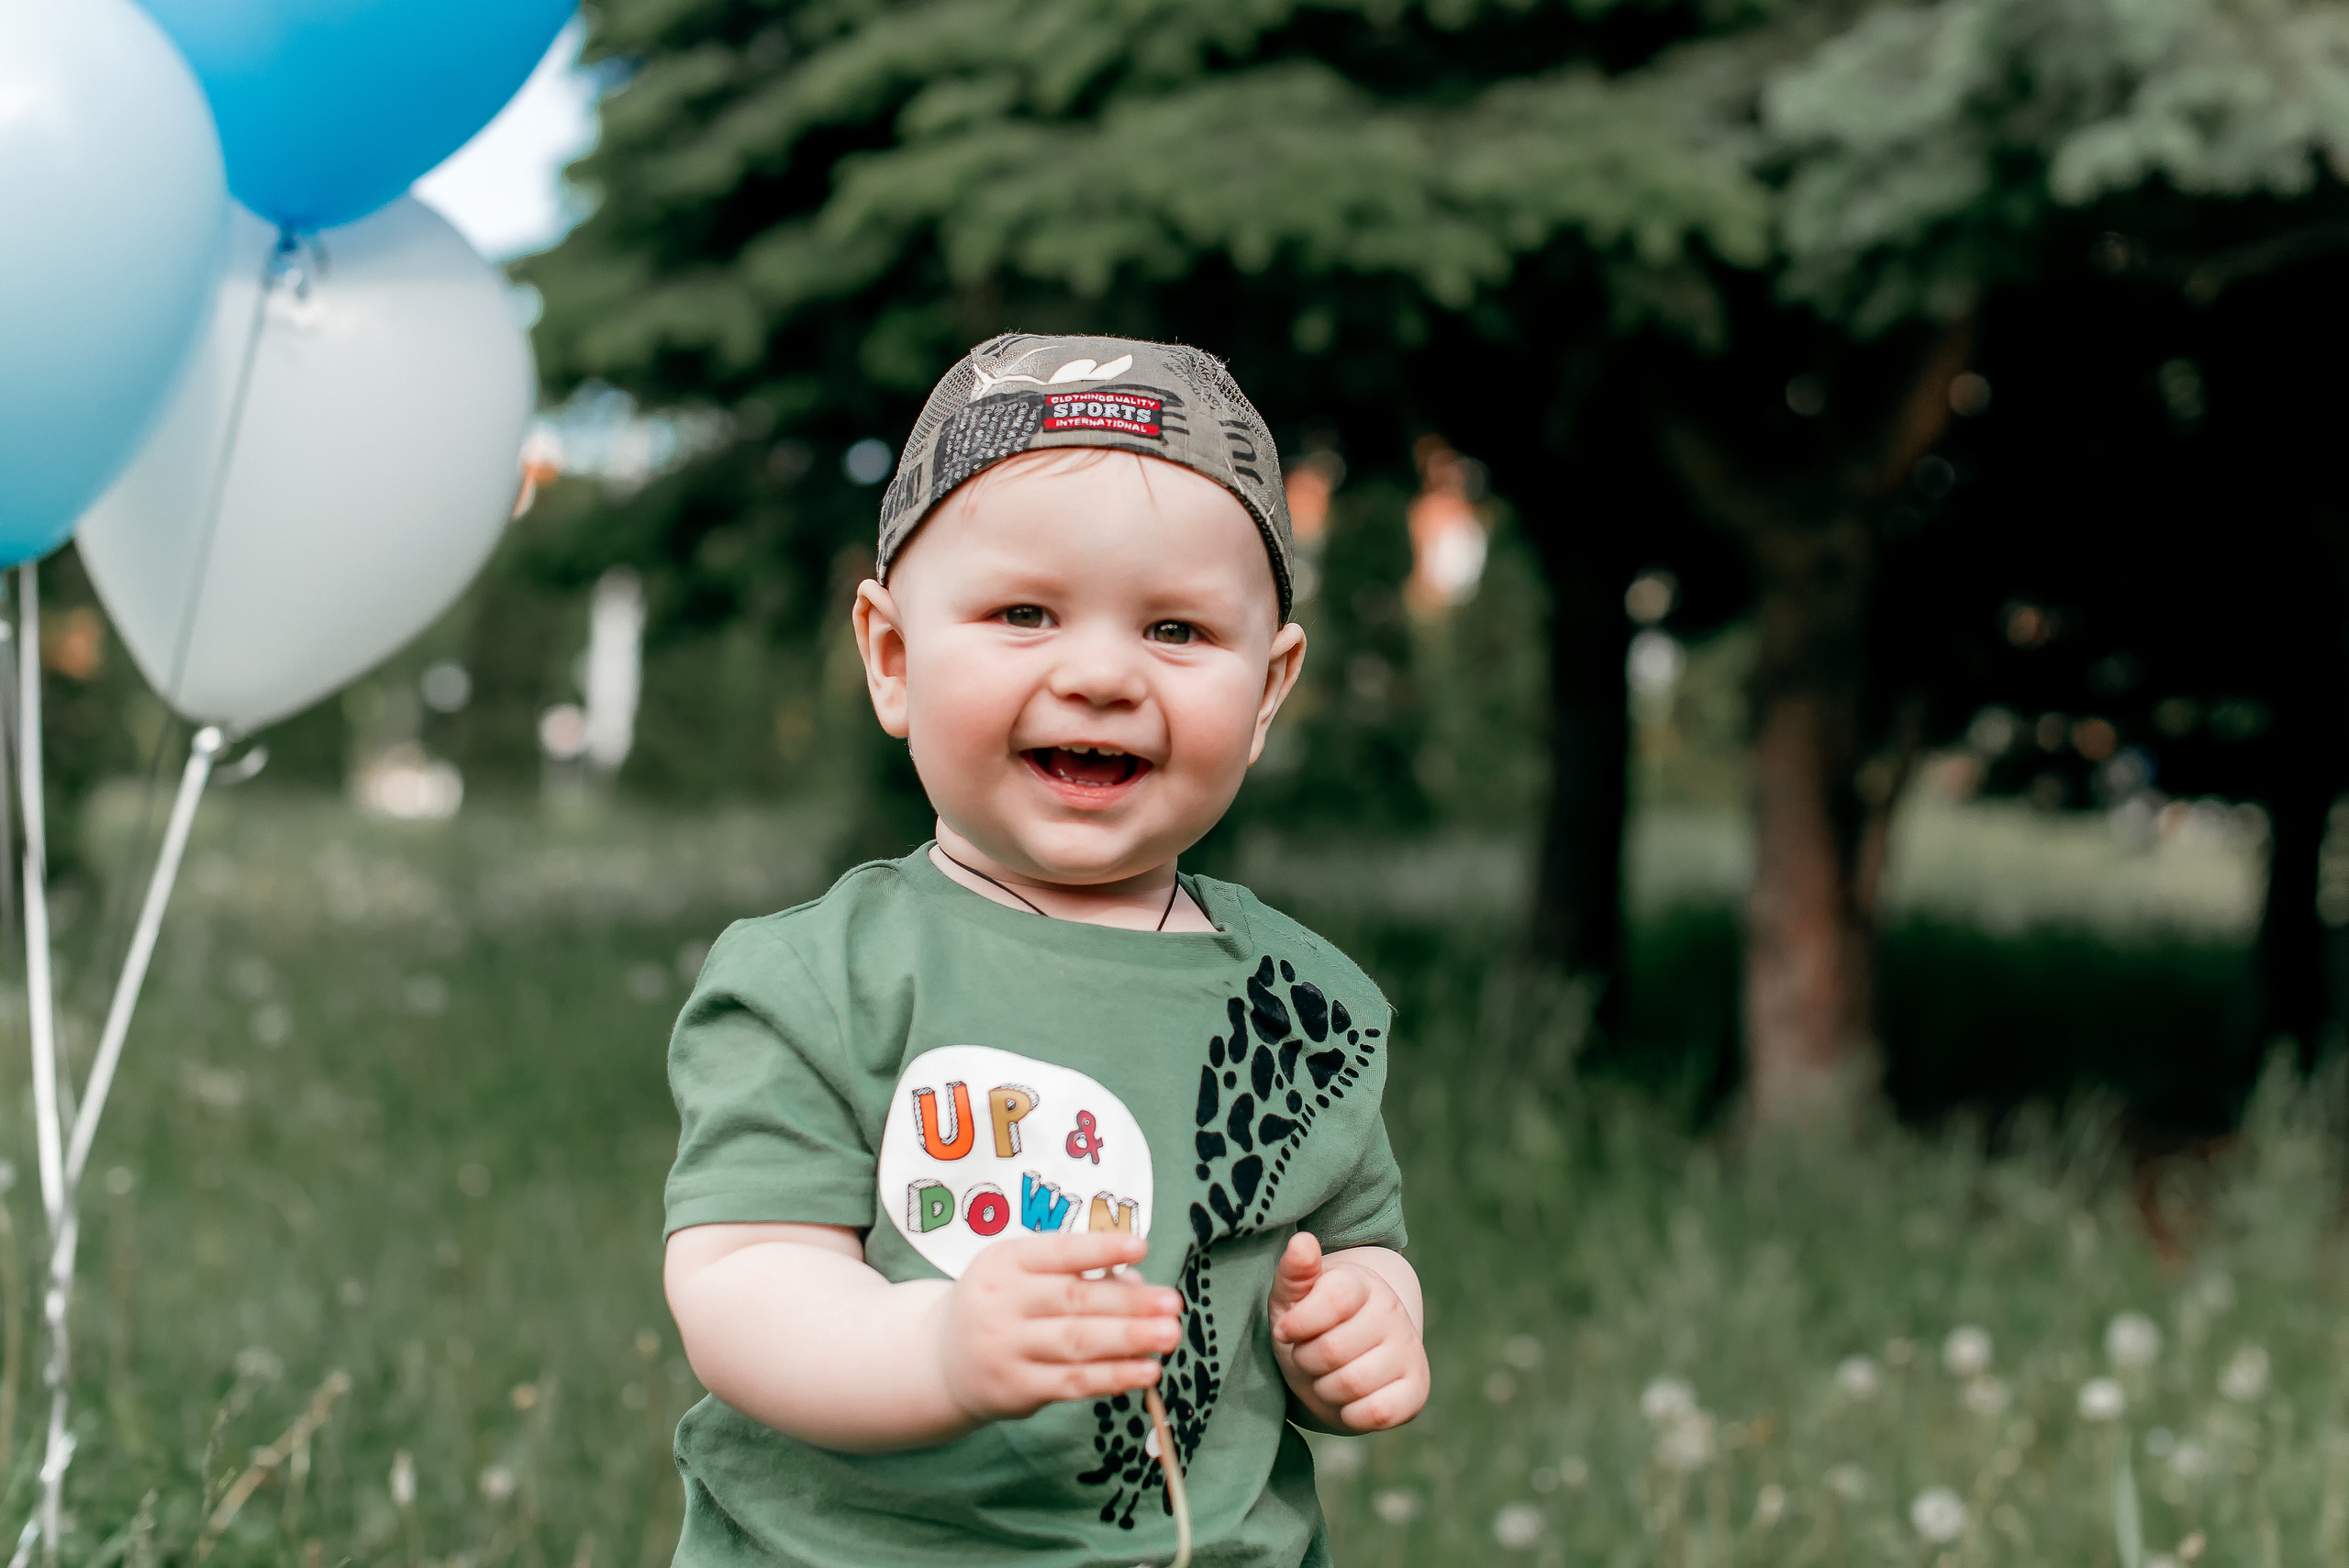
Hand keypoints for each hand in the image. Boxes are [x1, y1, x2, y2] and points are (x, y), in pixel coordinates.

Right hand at [934, 1232, 1182, 1424]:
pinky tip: (1145, 1372)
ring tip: (1169, 1335)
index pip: (1059, 1251)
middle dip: (1130, 1302)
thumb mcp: (1024, 1274)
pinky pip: (1072, 1382)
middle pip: (1075, 1300)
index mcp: (1006, 1261)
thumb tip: (1139, 1288)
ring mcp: (1007, 1348)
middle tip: (1173, 1304)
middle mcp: (1001, 1302)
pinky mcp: (1016, 1388)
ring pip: (1077, 1343)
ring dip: (1129, 1340)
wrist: (941, 1358)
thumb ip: (1077, 1275)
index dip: (1101, 1249)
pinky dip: (1113, 1377)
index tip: (1142, 1247)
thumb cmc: (1002, 1303)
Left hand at [1268, 1233, 1428, 1431]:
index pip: (1334, 1300)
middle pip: (1332, 1350)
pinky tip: (1348, 1400)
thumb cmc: (1308, 1328)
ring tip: (1326, 1375)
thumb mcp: (1291, 1300)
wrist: (1337, 1365)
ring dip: (1324, 1388)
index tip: (1286, 1330)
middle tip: (1308, 1356)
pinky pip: (1376, 1413)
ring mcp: (1409, 1350)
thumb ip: (1294, 1273)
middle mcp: (1392, 1311)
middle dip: (1306, 1361)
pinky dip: (1350, 1414)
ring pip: (1351, 1384)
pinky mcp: (1416, 1390)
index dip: (1299, 1323)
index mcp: (1362, 1283)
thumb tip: (1302, 1242)